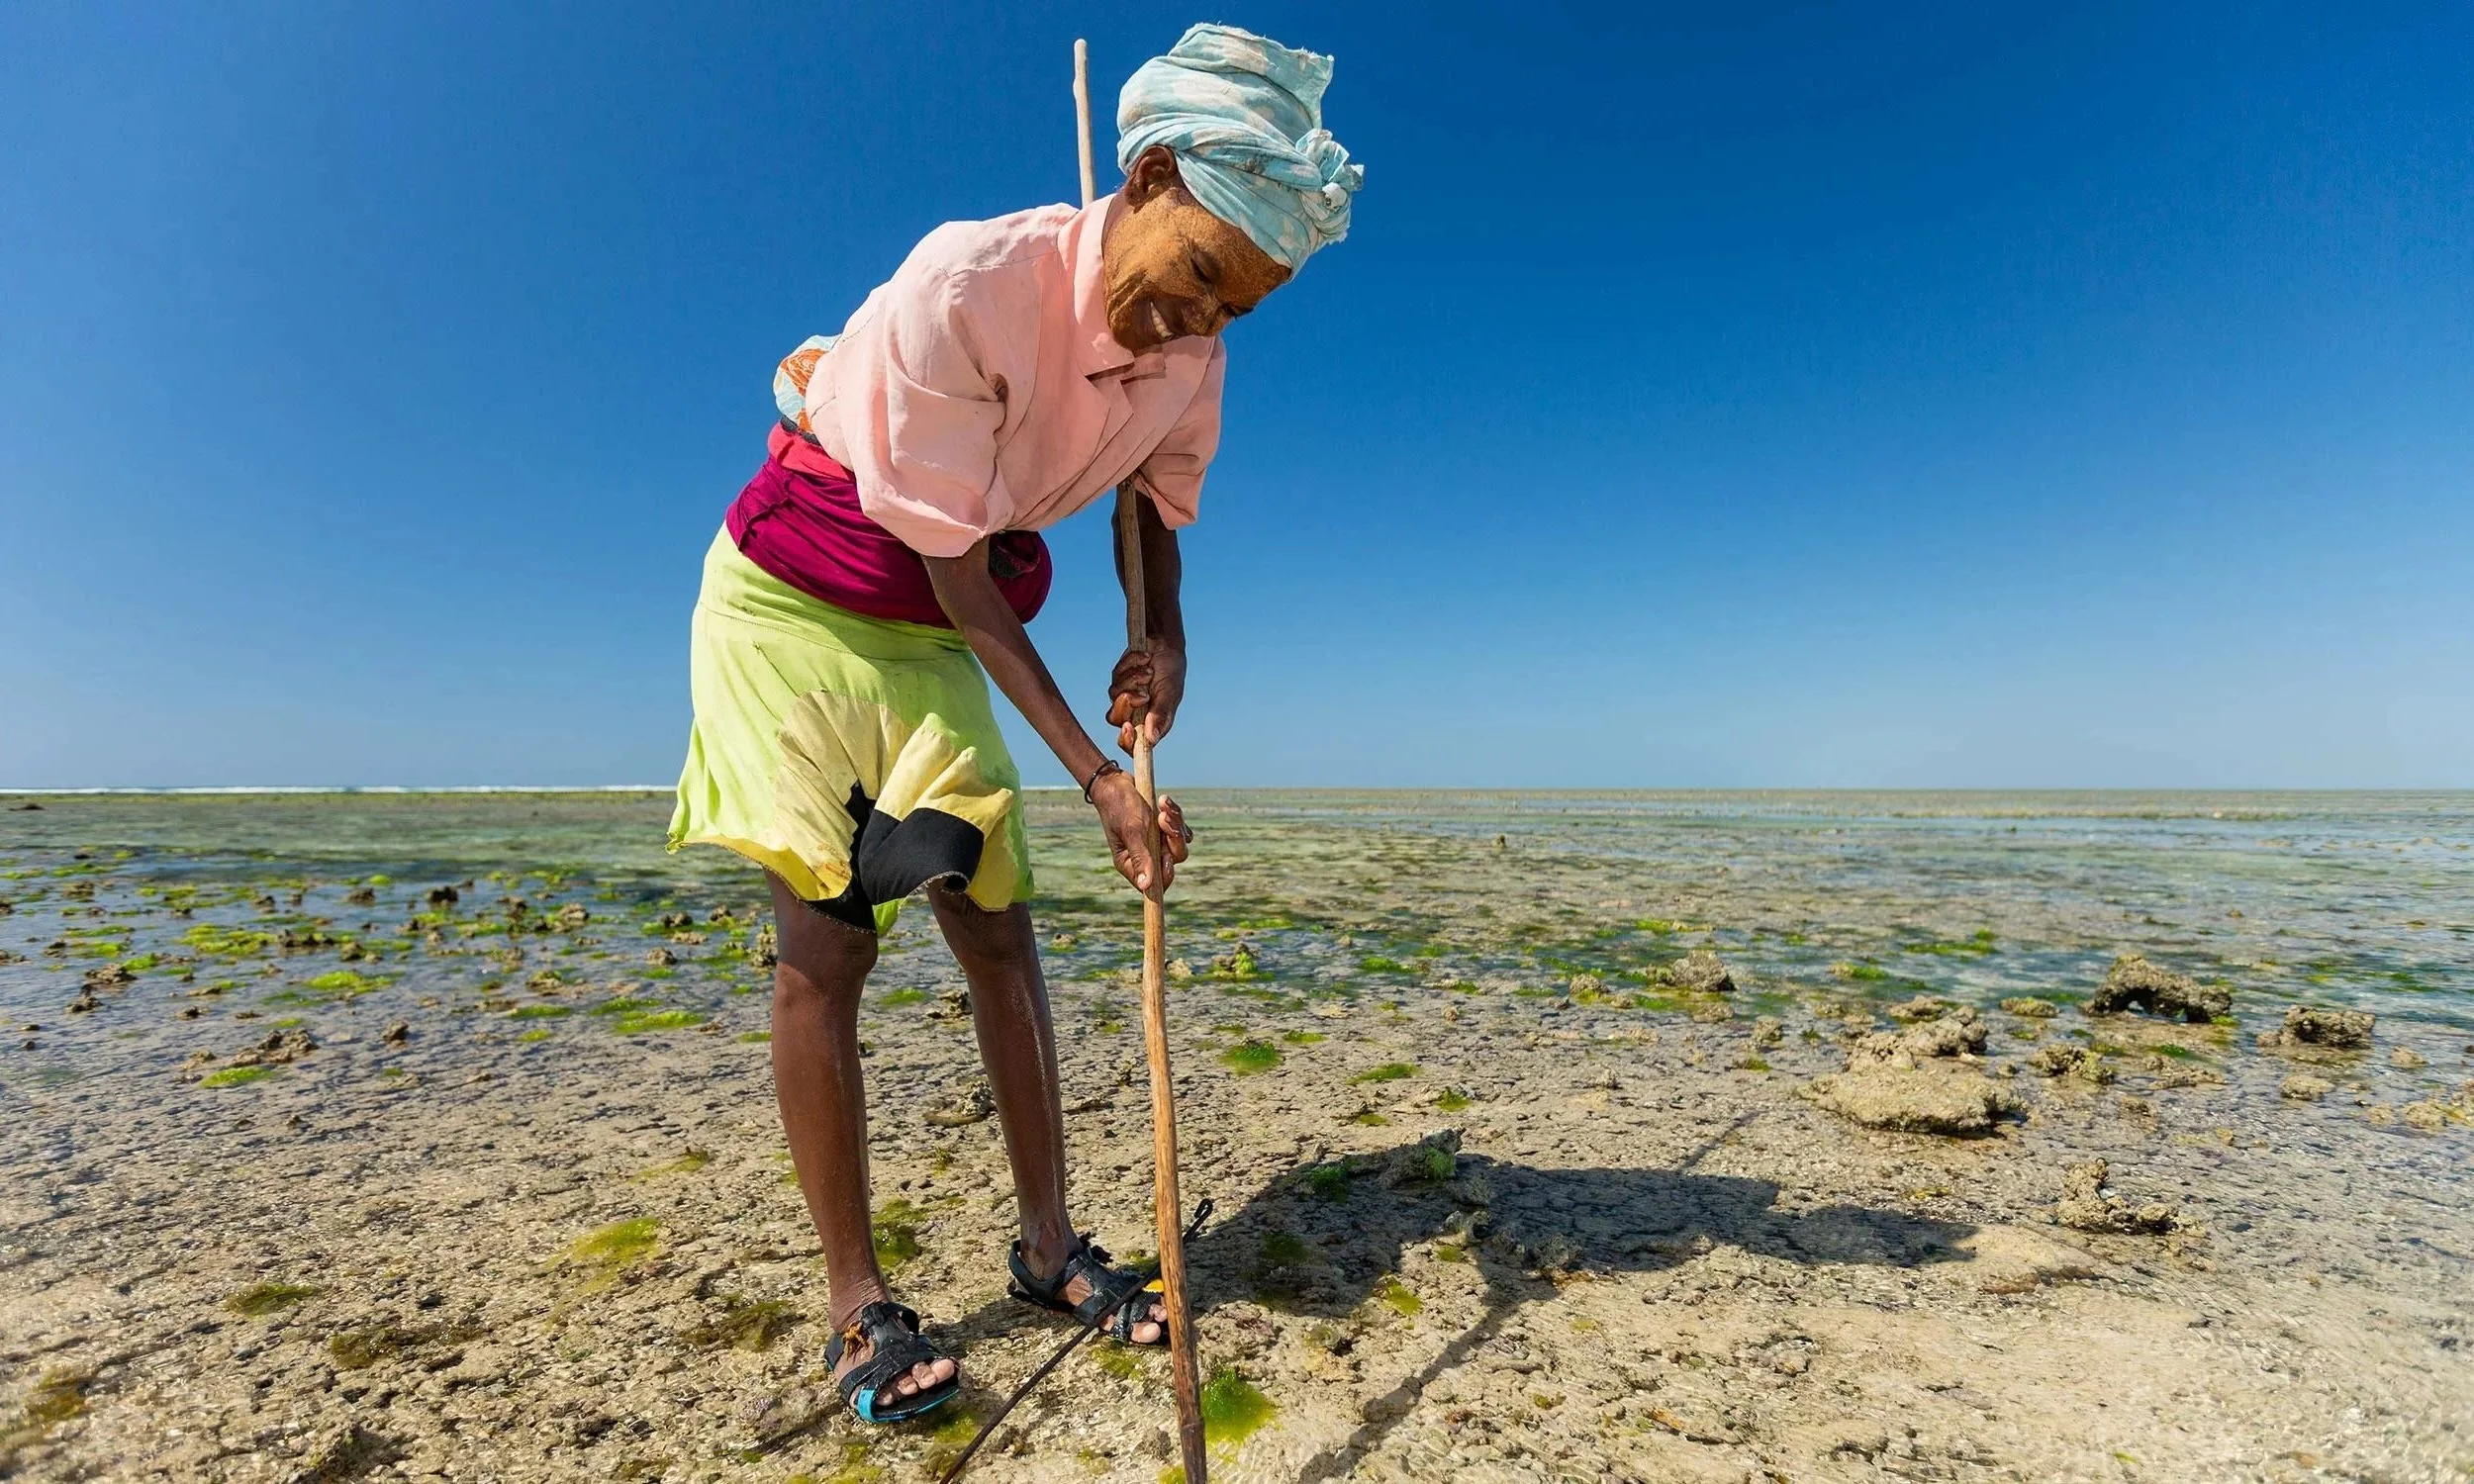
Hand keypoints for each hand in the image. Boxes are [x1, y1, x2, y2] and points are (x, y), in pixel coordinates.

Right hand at [1091, 774, 1191, 894]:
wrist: (1115, 781)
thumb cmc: (1119, 806)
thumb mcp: (1131, 831)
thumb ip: (1140, 858)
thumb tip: (1145, 887)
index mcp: (1130, 863)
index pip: (1155, 884)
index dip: (1166, 874)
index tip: (1166, 857)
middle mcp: (1144, 855)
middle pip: (1173, 860)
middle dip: (1173, 839)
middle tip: (1163, 820)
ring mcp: (1154, 842)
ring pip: (1180, 843)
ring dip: (1175, 823)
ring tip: (1163, 805)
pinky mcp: (1162, 829)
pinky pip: (1180, 828)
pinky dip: (1176, 814)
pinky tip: (1164, 801)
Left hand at [1106, 641, 1185, 752]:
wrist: (1164, 643)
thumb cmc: (1172, 670)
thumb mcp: (1170, 692)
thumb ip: (1160, 715)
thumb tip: (1152, 739)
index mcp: (1152, 721)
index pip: (1134, 743)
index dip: (1128, 741)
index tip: (1128, 728)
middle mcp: (1136, 711)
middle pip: (1116, 719)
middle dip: (1127, 704)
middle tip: (1142, 693)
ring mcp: (1125, 695)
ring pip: (1114, 696)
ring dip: (1133, 680)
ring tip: (1149, 670)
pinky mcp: (1119, 680)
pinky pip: (1115, 677)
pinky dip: (1130, 667)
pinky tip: (1144, 659)